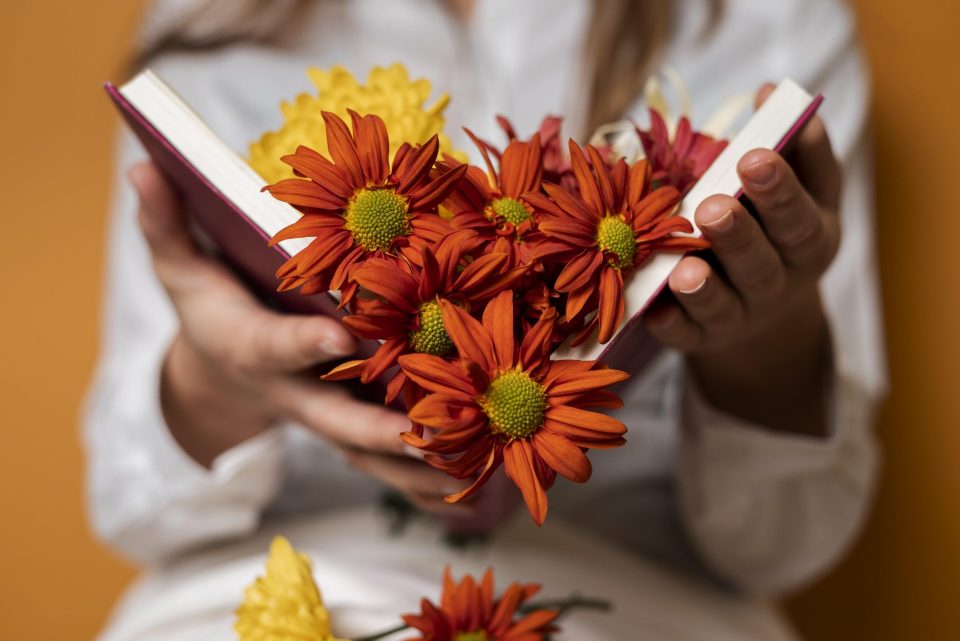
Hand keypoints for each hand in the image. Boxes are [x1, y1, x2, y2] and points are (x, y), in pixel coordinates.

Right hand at [131, 161, 470, 511]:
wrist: (225, 373)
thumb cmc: (210, 309)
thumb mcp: (179, 268)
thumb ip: (166, 223)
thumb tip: (142, 166)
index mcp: (253, 347)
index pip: (279, 346)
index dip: (305, 343)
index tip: (340, 335)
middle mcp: (294, 389)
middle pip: (336, 416)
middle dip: (377, 430)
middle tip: (425, 436)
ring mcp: (326, 412)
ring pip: (371, 449)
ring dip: (416, 464)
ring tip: (474, 466)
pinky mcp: (351, 424)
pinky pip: (389, 459)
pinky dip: (426, 472)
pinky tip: (480, 475)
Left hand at [645, 84, 840, 435]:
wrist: (768, 312)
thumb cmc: (777, 227)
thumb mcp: (802, 189)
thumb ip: (791, 145)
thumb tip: (765, 92)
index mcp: (810, 239)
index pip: (799, 217)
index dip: (779, 190)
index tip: (753, 157)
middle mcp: (779, 283)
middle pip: (761, 264)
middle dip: (737, 236)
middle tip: (712, 208)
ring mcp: (740, 317)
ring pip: (723, 307)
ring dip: (702, 289)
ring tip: (683, 270)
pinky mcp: (701, 339)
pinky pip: (684, 336)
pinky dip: (668, 324)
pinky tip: (651, 309)